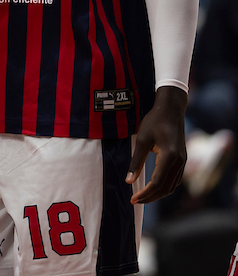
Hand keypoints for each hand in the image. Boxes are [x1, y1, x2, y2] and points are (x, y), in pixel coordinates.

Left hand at [127, 86, 187, 202]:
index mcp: (169, 156)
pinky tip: (153, 187)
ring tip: (142, 197)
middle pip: (166, 188)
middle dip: (151, 197)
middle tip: (135, 201)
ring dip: (158, 194)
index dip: (146, 194)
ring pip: (172, 185)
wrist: (171, 110)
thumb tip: (128, 181)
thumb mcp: (141, 140)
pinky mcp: (182, 160)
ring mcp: (183, 162)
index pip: (157, 182)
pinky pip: (175, 179)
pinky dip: (164, 187)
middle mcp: (179, 162)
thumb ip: (136, 162)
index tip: (133, 199)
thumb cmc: (154, 122)